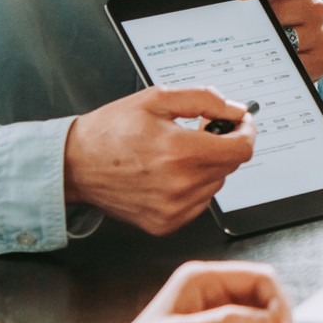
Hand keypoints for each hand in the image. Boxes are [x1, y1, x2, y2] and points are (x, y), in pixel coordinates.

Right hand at [64, 87, 253, 235]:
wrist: (75, 165)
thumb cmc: (110, 131)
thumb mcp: (156, 99)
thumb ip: (203, 100)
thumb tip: (234, 109)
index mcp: (180, 152)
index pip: (241, 149)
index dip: (246, 132)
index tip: (240, 123)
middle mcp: (180, 185)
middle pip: (230, 165)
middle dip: (222, 144)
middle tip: (199, 131)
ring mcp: (173, 208)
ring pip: (215, 184)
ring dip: (206, 166)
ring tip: (175, 153)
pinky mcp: (165, 224)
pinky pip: (198, 203)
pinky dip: (192, 186)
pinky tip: (168, 174)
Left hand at [234, 0, 322, 80]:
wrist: (293, 41)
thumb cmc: (270, 18)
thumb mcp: (261, 4)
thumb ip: (246, 3)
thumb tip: (217, 15)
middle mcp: (314, 6)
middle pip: (284, 10)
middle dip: (261, 21)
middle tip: (242, 30)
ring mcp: (320, 32)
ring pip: (292, 38)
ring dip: (271, 45)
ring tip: (255, 51)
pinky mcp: (321, 58)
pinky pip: (300, 64)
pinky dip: (282, 66)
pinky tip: (270, 66)